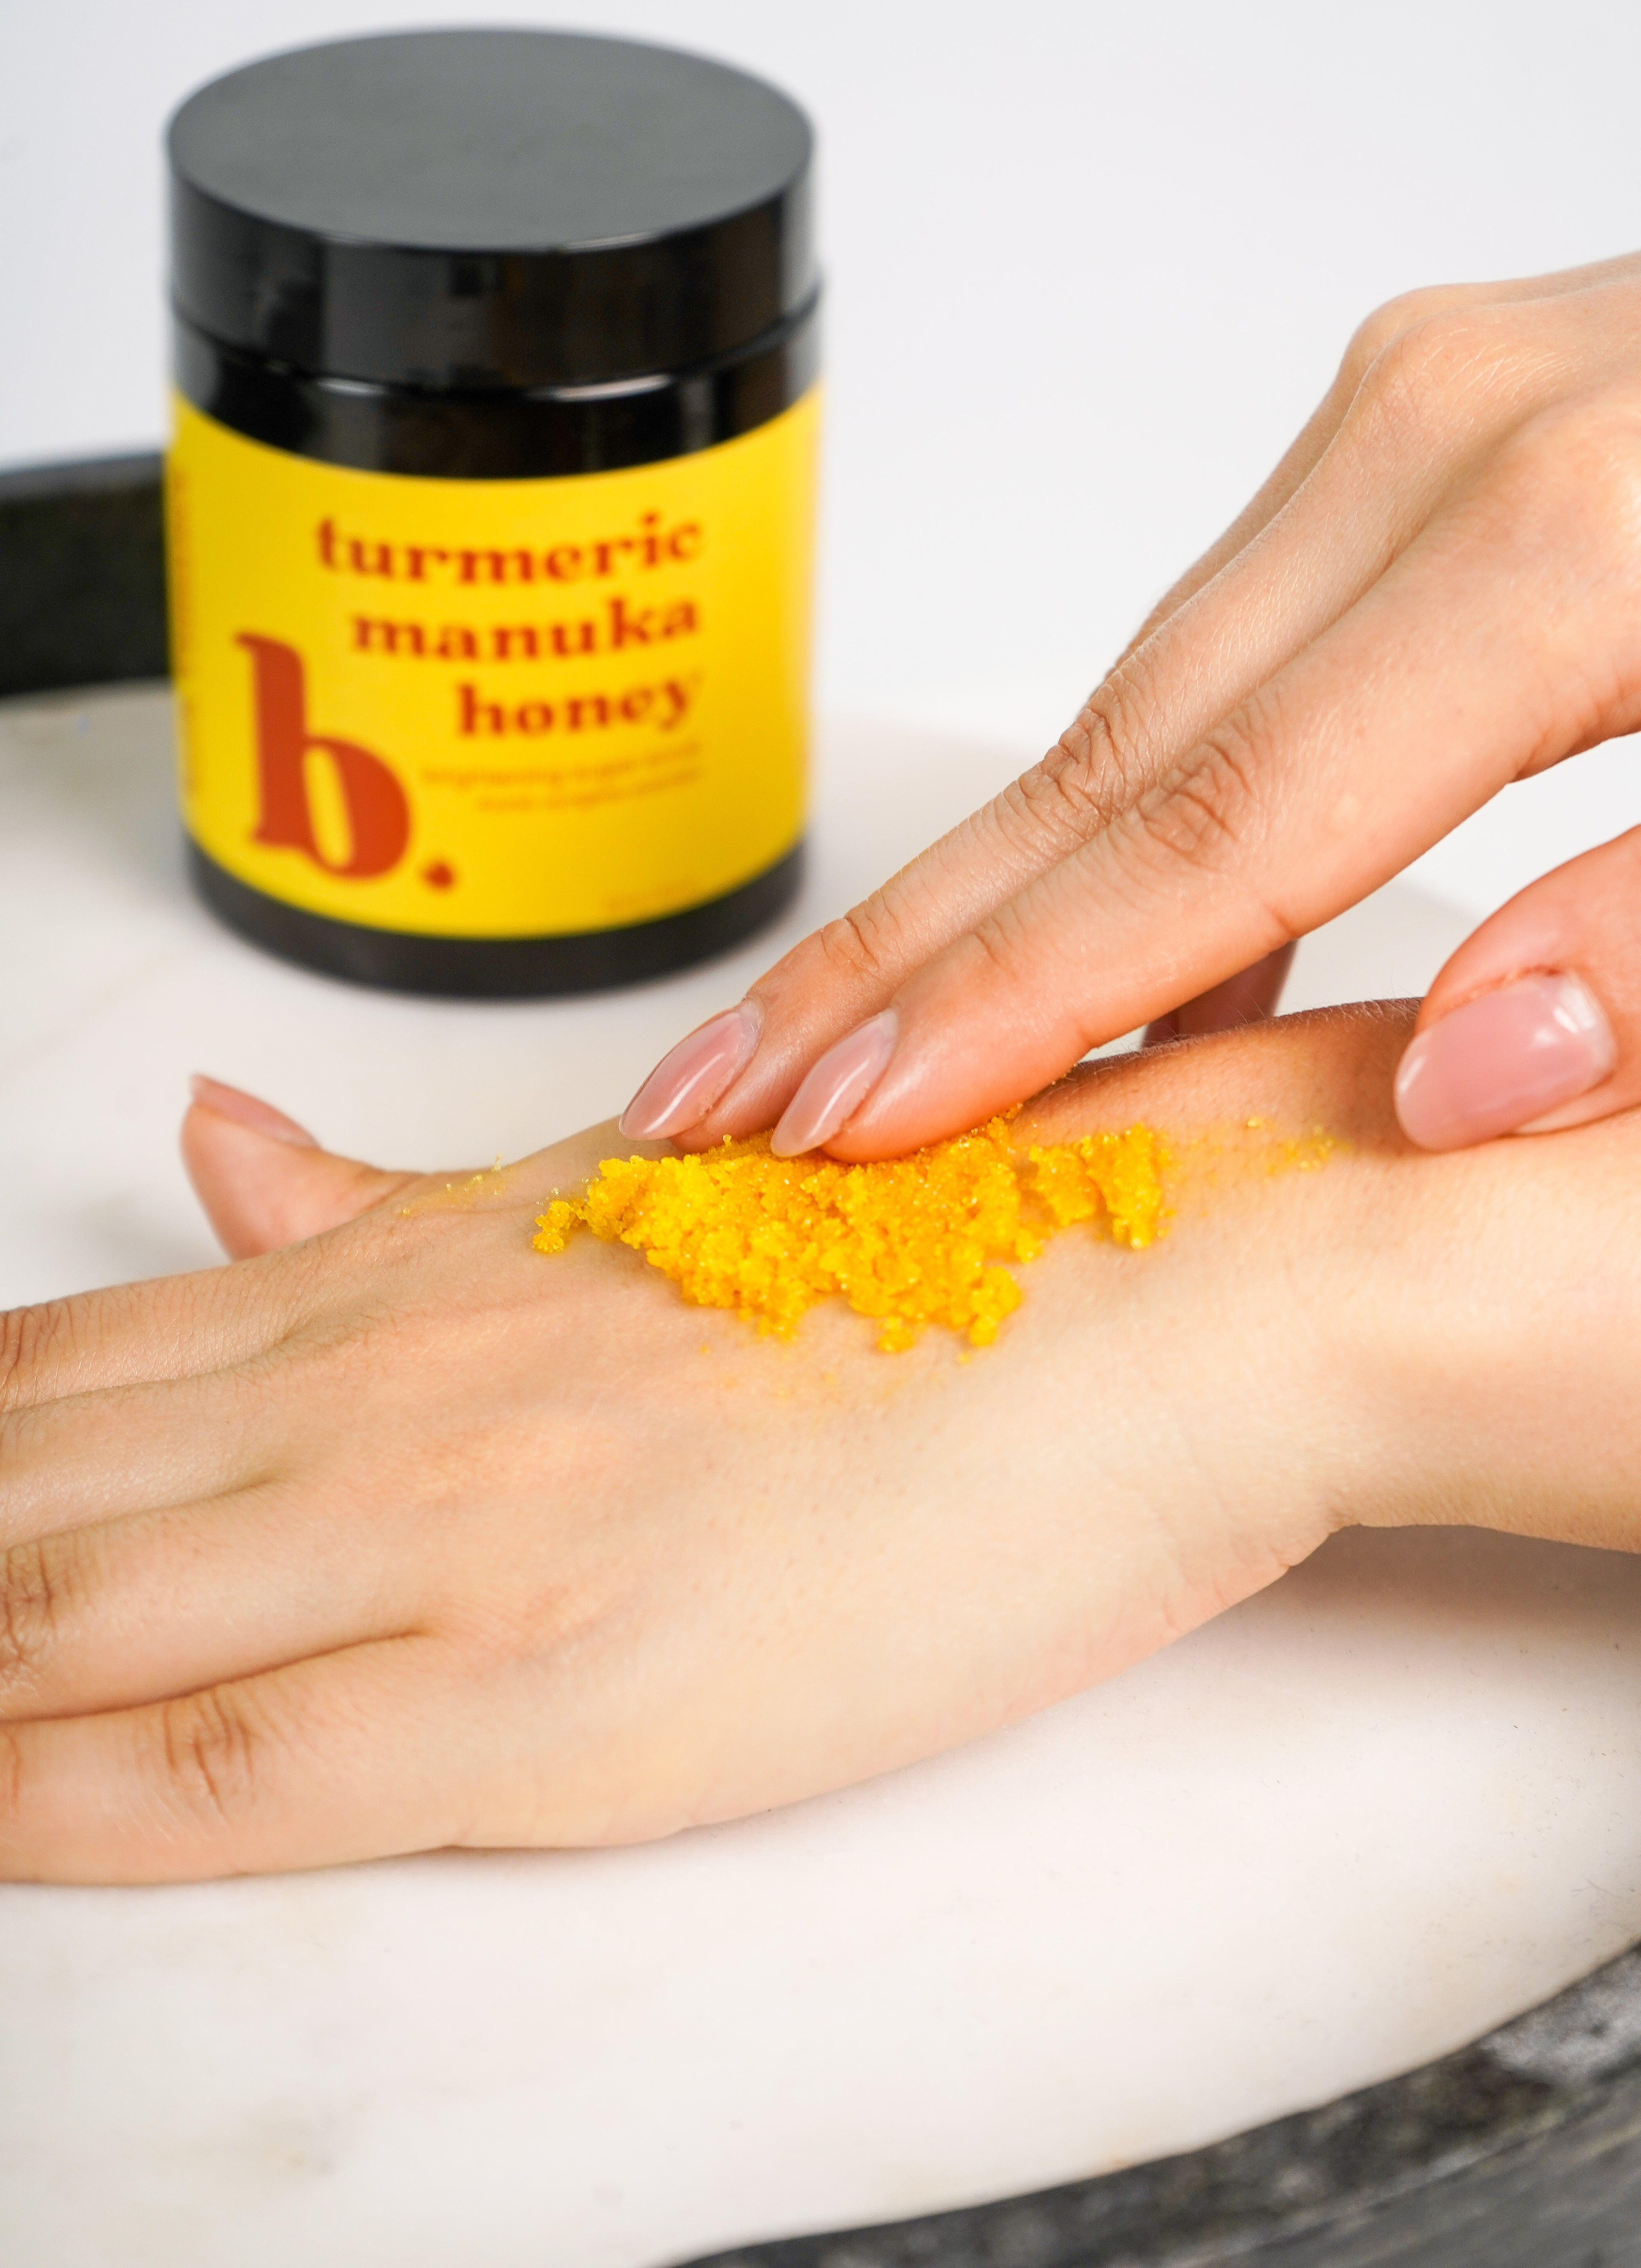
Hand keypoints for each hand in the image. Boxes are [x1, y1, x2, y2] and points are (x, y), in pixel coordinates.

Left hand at [4, 1015, 1638, 1882]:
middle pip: (24, 1493)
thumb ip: (379, 1211)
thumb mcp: (620, 1204)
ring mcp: (454, 1538)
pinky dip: (47, 1807)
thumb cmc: (928, 1239)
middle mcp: (389, 1389)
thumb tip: (209, 1145)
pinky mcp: (550, 1702)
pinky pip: (217, 1774)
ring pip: (65, 1620)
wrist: (1166, 1295)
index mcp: (405, 1278)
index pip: (53, 1373)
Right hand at [620, 254, 1640, 1161]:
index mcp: (1566, 533)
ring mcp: (1422, 413)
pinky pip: (1227, 651)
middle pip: (1113, 752)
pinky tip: (1063, 944)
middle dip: (903, 952)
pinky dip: (1120, 805)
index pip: (1215, 824)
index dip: (1018, 1000)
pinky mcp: (1431, 426)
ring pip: (1142, 697)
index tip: (847, 1126)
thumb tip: (1459, 1081)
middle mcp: (1448, 442)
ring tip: (827, 1039)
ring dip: (981, 886)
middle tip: (718, 1098)